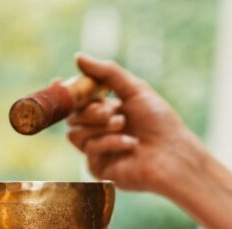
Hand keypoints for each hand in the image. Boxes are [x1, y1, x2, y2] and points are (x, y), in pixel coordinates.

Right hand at [67, 53, 207, 199]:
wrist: (173, 153)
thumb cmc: (159, 122)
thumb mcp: (134, 89)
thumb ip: (107, 73)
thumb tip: (78, 57)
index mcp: (106, 111)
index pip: (77, 101)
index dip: (67, 92)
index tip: (58, 81)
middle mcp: (99, 131)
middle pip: (72, 116)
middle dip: (90, 110)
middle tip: (112, 110)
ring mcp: (98, 151)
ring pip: (75, 133)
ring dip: (99, 126)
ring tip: (122, 124)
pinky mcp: (99, 169)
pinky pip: (89, 149)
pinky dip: (109, 142)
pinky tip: (130, 143)